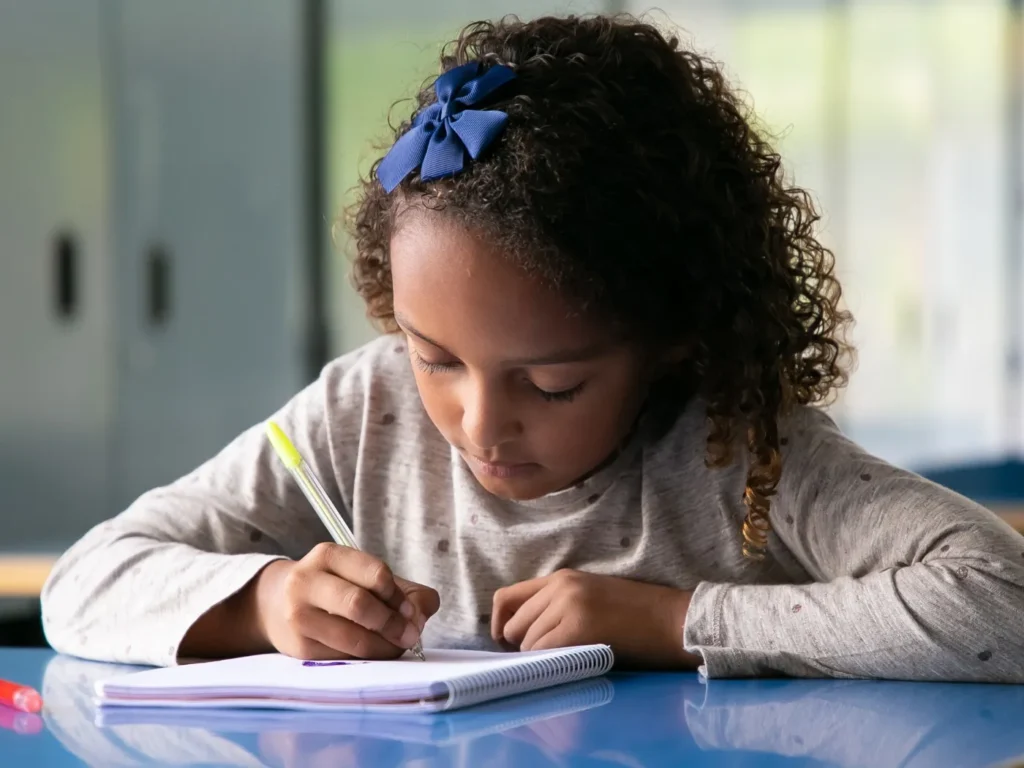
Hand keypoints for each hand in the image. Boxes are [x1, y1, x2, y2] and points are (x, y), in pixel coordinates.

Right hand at [253, 543, 439, 659]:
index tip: (412, 612)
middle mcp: (306, 582)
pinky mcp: (299, 648)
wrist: (277, 605)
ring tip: (396, 646)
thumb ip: (405, 591)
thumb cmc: (336, 588)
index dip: (400, 597)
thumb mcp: (365, 576)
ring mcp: (299, 616)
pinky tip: (374, 653)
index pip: (376, 574)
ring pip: (353, 638)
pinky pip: (344, 658)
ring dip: (385, 647)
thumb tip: (422, 614)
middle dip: (393, 624)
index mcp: (328, 556)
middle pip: (360, 605)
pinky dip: (368, 659)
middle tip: (410, 636)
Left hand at [491, 569, 699, 668]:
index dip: (499, 623)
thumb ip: (556, 606)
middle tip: (544, 659)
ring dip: (539, 659)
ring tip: (567, 660)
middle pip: (513, 625)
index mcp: (562, 577)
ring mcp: (568, 606)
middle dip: (521, 647)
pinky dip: (549, 665)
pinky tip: (569, 665)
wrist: (672, 619)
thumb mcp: (589, 597)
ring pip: (526, 643)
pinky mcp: (578, 628)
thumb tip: (519, 634)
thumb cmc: (636, 614)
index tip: (505, 642)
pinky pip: (543, 652)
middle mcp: (560, 587)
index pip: (507, 597)